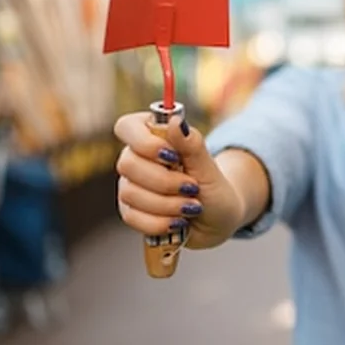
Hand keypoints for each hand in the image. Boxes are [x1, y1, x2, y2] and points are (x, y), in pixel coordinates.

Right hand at [113, 111, 244, 242]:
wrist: (217, 220)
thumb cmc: (213, 188)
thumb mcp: (209, 168)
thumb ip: (192, 145)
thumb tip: (176, 121)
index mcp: (153, 138)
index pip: (127, 127)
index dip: (145, 142)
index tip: (173, 156)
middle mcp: (136, 159)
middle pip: (127, 163)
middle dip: (164, 181)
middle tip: (192, 187)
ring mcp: (130, 186)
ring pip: (130, 193)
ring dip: (167, 204)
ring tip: (191, 207)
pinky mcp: (130, 212)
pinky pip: (132, 217)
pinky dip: (160, 222)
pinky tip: (178, 221)